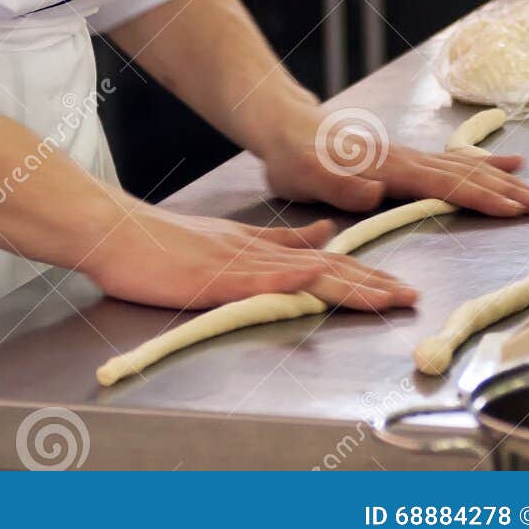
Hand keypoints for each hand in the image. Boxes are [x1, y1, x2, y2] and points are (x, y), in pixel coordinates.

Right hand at [83, 201, 418, 313]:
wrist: (116, 231)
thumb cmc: (161, 245)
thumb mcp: (226, 241)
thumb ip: (275, 242)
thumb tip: (324, 236)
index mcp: (259, 247)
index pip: (322, 261)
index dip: (363, 274)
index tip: (398, 286)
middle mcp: (257, 252)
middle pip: (325, 269)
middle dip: (372, 284)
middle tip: (411, 297)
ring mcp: (237, 263)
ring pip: (304, 275)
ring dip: (349, 285)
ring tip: (387, 296)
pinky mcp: (214, 276)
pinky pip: (259, 276)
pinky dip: (290, 276)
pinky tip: (317, 279)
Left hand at [261, 123, 528, 218]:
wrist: (284, 125)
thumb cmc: (292, 157)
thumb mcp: (305, 175)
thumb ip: (338, 184)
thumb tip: (374, 189)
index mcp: (387, 168)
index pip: (441, 185)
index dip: (478, 198)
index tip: (513, 209)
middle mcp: (405, 158)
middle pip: (464, 175)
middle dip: (505, 191)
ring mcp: (408, 155)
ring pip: (464, 168)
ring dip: (501, 180)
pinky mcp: (406, 158)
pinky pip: (452, 162)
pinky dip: (483, 162)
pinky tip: (506, 162)